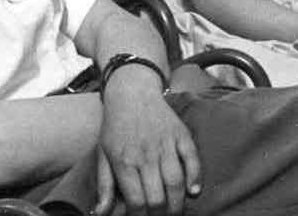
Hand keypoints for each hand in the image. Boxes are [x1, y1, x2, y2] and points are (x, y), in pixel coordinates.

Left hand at [93, 69, 200, 215]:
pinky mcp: (181, 134)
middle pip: (157, 196)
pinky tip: (194, 191)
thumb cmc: (115, 128)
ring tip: (175, 210)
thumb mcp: (103, 156)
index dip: (140, 215)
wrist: (132, 93)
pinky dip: (196, 176)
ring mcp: (166, 144)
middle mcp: (146, 154)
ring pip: (176, 181)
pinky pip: (192, 158)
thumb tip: (101, 214)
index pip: (136, 200)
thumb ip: (105, 187)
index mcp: (124, 162)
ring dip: (178, 202)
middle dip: (159, 213)